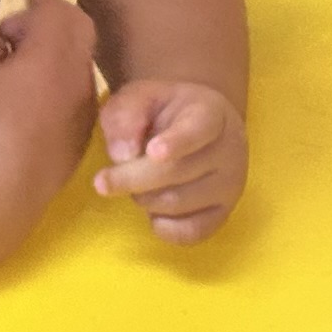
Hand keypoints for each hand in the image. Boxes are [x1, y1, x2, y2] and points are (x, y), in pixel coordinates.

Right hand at [0, 0, 102, 238]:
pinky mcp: (83, 135)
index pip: (57, 10)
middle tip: (16, 41)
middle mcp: (81, 74)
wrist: (3, 183)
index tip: (8, 21)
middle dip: (50, 27)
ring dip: (55, 60)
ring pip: (80, 66)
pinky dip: (59, 89)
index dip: (32, 7)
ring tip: (19, 76)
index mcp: (56, 50)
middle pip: (79, 32)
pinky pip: (78, 97)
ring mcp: (87, 107)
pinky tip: (30, 108)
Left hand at [95, 77, 246, 243]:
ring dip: (144, 198)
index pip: (198, 129)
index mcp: (211, 113)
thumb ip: (125, 116)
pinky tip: (153, 211)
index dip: (177, 142)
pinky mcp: (223, 214)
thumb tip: (122, 155)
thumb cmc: (162, 111)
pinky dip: (163, 227)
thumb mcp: (138, 98)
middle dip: (132, 179)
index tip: (154, 152)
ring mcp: (230, 185)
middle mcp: (230, 150)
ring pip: (176, 203)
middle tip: (101, 182)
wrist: (196, 127)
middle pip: (176, 172)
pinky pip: (190, 232)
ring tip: (138, 184)